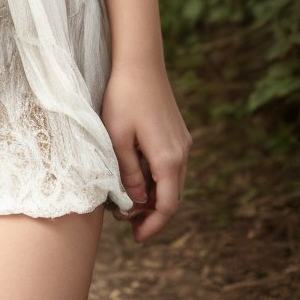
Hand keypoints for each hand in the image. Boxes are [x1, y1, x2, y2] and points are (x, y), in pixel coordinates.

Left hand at [100, 55, 191, 242]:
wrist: (140, 62)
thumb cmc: (123, 97)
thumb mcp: (117, 138)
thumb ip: (128, 173)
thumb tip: (137, 199)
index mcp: (168, 159)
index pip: (167, 206)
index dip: (153, 225)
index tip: (136, 238)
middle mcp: (182, 153)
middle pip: (172, 196)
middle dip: (150, 214)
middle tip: (125, 222)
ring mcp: (182, 142)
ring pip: (172, 182)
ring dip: (153, 196)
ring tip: (126, 203)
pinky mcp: (177, 132)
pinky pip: (170, 166)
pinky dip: (157, 179)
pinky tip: (136, 178)